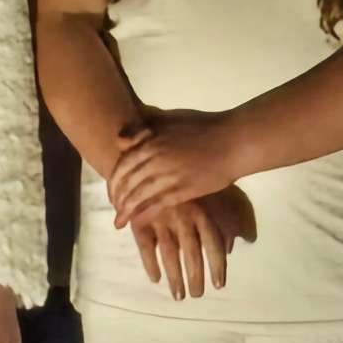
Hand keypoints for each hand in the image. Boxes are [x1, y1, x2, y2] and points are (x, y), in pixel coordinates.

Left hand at [108, 109, 245, 226]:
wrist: (232, 141)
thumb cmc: (203, 127)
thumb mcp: (169, 120)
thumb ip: (143, 129)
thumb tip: (120, 140)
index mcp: (150, 142)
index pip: (122, 166)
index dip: (113, 182)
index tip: (110, 192)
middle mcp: (156, 159)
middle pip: (127, 184)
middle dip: (117, 199)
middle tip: (114, 209)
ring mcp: (170, 176)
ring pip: (139, 196)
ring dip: (126, 211)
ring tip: (119, 222)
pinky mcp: (185, 190)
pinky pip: (159, 205)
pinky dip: (145, 215)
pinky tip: (138, 222)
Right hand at [128, 189, 252, 301]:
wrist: (149, 159)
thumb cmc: (187, 178)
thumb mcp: (211, 191)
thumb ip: (228, 216)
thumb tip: (239, 242)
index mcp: (201, 210)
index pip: (212, 243)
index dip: (216, 265)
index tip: (219, 285)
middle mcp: (181, 216)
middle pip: (190, 253)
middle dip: (195, 277)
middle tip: (198, 295)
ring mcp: (159, 218)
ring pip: (168, 254)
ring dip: (174, 278)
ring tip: (179, 295)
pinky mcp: (139, 220)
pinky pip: (145, 247)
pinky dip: (150, 264)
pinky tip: (156, 279)